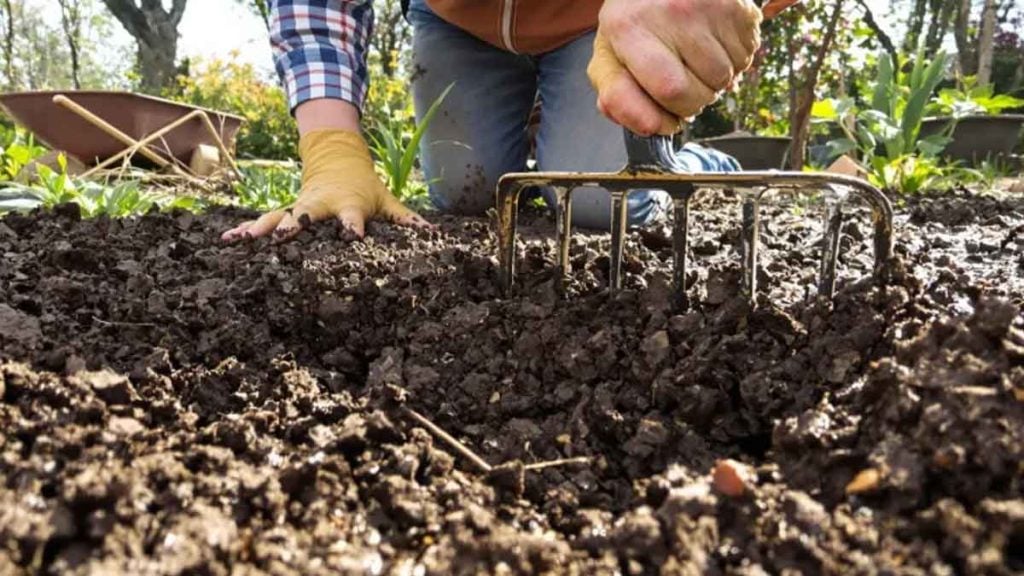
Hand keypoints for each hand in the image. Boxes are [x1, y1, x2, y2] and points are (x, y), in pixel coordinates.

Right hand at [221, 130, 429, 241]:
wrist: (336, 158)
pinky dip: (247, 228)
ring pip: (277, 217)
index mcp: (347, 204)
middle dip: (295, 225)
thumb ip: (407, 219)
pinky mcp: (285, 211)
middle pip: (306, 215)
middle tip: (285, 236)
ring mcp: (299, 207)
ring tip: (242, 239)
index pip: (352, 217)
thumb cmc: (365, 186)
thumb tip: (434, 234)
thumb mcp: (386, 199)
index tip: (352, 236)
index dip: (353, 227)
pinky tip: (228, 238)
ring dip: (260, 228)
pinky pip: (264, 220)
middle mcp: (320, 206)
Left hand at [588, 0, 764, 135]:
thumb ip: (616, 95)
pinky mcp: (737, 7)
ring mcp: (708, 6)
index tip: (666, 114)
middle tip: (680, 80)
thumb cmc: (635, 21)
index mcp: (629, 27)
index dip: (672, 112)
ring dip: (713, 82)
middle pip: (699, 92)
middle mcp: (670, 11)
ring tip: (695, 58)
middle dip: (692, 101)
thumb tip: (651, 127)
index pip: (668, 90)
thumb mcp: (610, 55)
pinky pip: (746, 57)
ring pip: (726, 78)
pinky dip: (732, 62)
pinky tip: (713, 44)